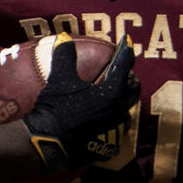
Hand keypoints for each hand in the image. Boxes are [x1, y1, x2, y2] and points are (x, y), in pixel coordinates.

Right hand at [22, 34, 139, 172]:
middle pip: (133, 90)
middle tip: (124, 69)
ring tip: (114, 93)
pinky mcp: (109, 145)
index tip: (127, 42)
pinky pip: (116, 128)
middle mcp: (119, 111)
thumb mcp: (59, 78)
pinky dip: (112, 119)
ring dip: (122, 100)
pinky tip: (103, 117)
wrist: (49, 143)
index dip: (125, 51)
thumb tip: (64, 37)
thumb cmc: (56, 108)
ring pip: (126, 110)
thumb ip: (65, 55)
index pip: (124, 66)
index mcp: (111, 93)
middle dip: (130, 77)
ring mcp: (115, 130)